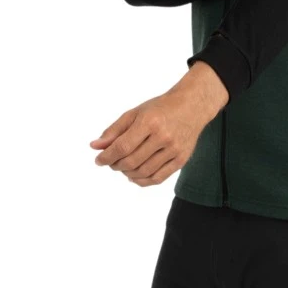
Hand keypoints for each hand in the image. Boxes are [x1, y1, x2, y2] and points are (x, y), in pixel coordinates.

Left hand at [90, 65, 227, 187]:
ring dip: (127, 173)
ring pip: (143, 172)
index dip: (107, 156)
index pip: (122, 146)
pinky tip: (134, 176)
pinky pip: (158, 178)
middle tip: (111, 162)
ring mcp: (174, 150)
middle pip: (132, 161)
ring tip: (123, 167)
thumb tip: (95, 147)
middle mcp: (163, 137)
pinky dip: (142, 181)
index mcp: (150, 122)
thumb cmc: (160, 109)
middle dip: (116, 165)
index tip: (98, 160)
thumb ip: (114, 130)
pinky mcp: (182, 159)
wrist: (192, 107)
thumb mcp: (135, 113)